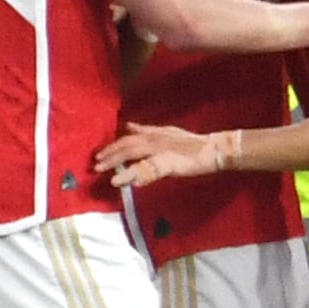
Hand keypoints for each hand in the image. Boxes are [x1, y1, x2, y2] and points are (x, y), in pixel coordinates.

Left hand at [95, 123, 243, 186]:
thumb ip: (146, 130)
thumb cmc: (192, 143)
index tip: (99, 154)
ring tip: (101, 170)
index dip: (113, 146)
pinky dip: (132, 175)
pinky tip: (120, 181)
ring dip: (115, 162)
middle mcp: (154, 139)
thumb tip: (128, 126)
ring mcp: (160, 150)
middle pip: (127, 145)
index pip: (128, 138)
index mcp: (154, 133)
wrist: (212, 150)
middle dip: (110, 154)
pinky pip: (146, 169)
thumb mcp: (167, 132)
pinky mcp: (167, 163)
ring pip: (132, 154)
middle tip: (95, 163)